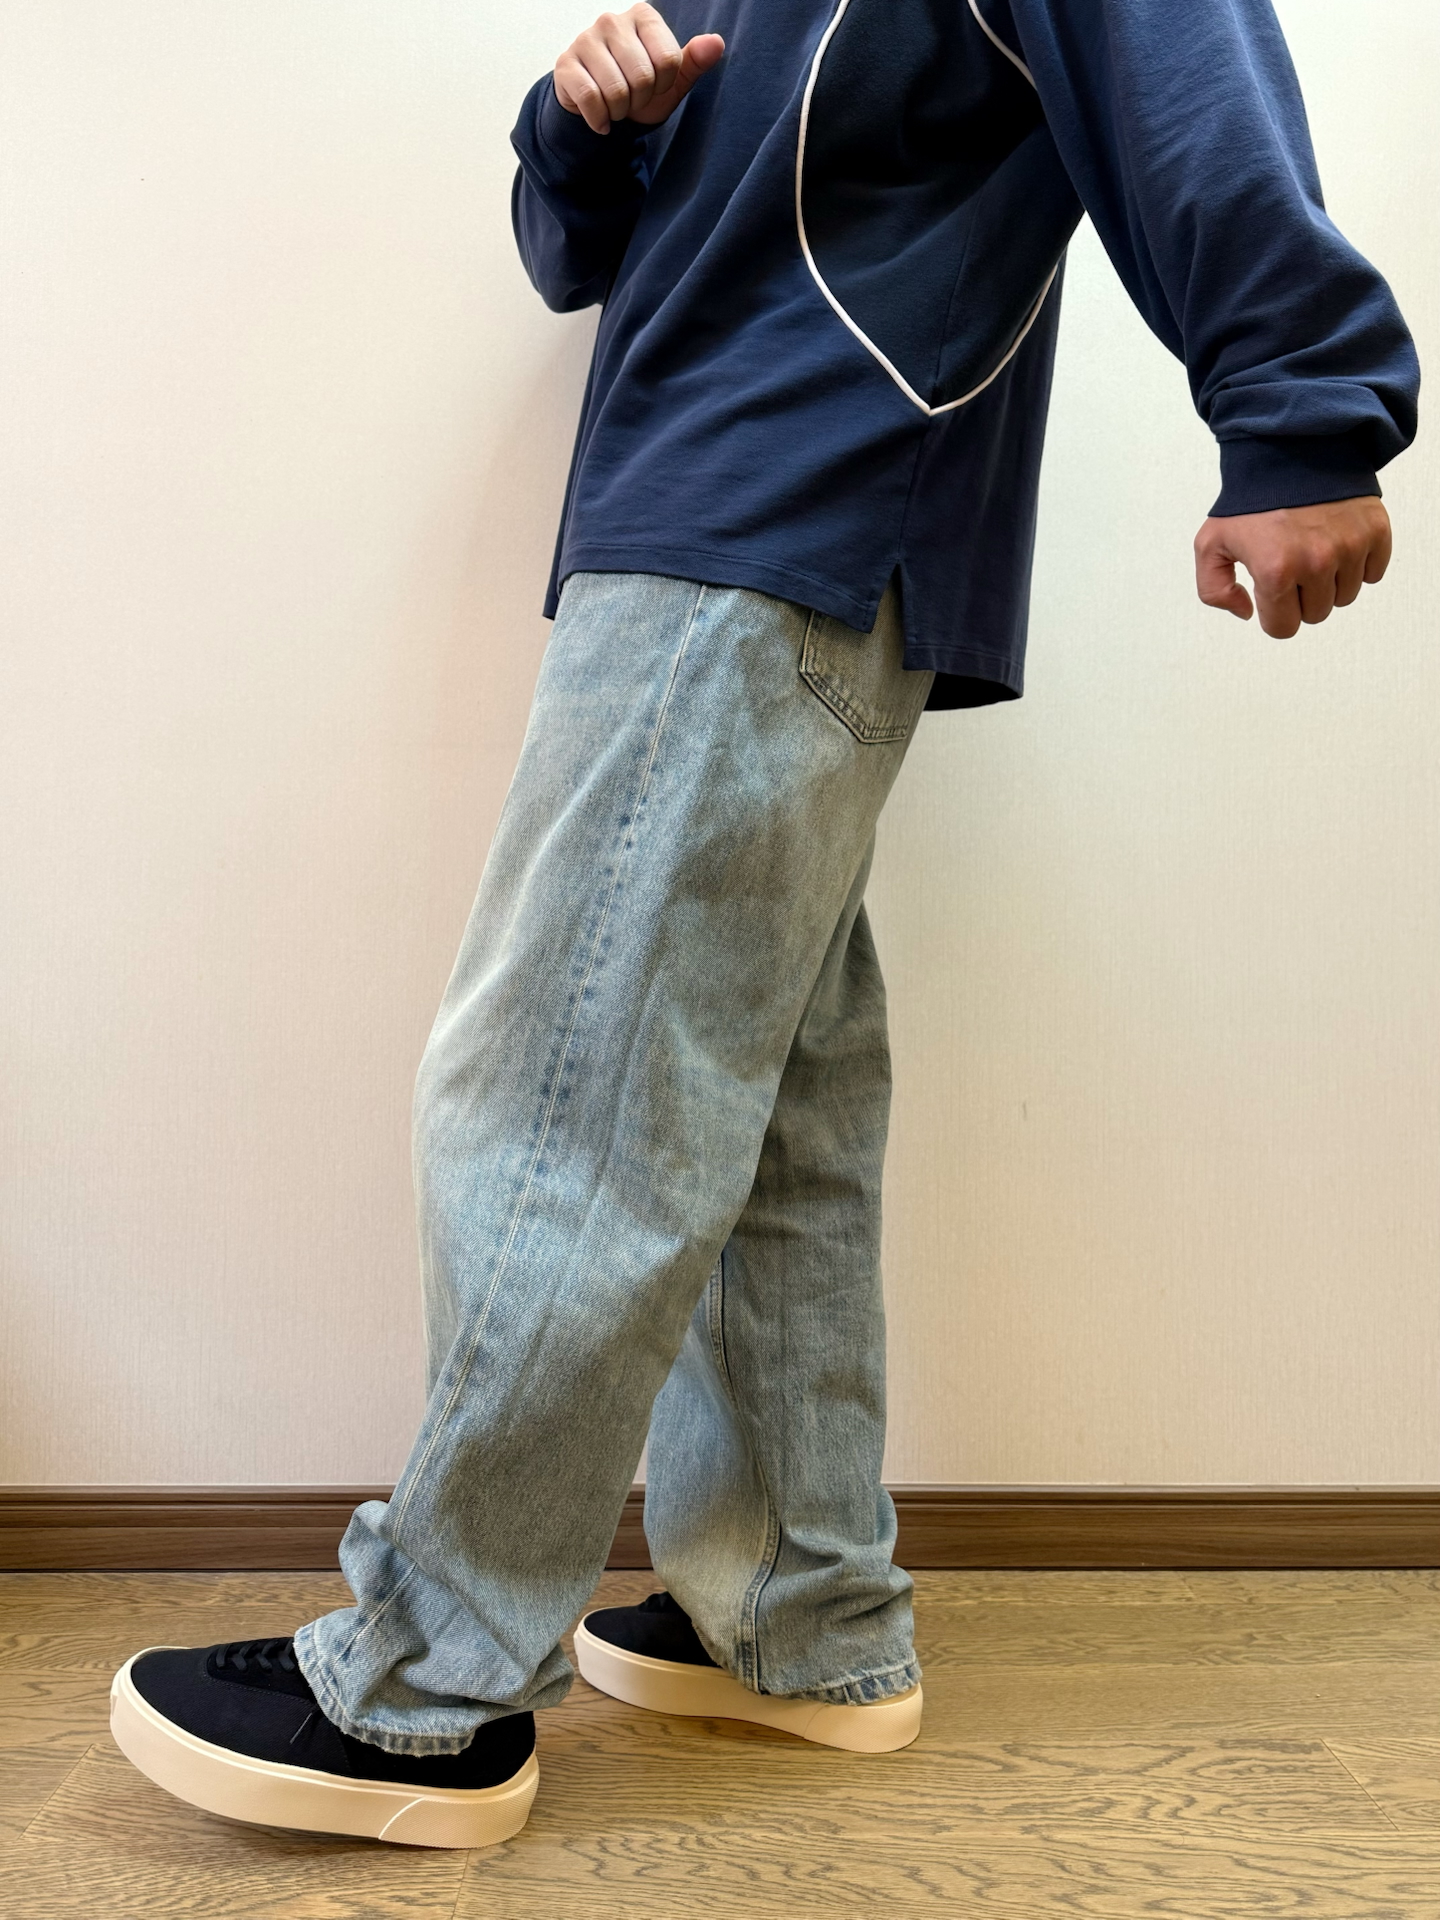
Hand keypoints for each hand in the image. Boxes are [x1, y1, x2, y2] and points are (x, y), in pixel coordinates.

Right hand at [554, 5, 724, 134]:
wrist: (600, 106)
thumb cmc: (640, 89)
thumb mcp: (672, 80)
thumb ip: (694, 62)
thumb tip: (716, 43)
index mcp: (643, 16)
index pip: (669, 60)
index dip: (664, 85)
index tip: (654, 85)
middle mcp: (612, 20)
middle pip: (642, 77)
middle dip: (641, 100)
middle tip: (633, 98)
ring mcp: (585, 39)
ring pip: (616, 91)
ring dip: (620, 111)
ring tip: (616, 105)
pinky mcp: (566, 64)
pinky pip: (591, 99)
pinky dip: (600, 119)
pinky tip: (600, 118)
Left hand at [1194, 497, 1391, 637]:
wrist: (1291, 448)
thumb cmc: (1251, 499)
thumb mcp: (1212, 544)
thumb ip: (1215, 590)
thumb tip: (1248, 612)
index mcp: (1276, 570)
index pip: (1283, 628)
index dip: (1275, 614)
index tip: (1272, 590)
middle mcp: (1317, 561)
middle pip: (1316, 614)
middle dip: (1302, 597)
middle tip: (1292, 562)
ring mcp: (1350, 546)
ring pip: (1345, 596)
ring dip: (1330, 582)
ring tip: (1314, 549)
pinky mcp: (1375, 531)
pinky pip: (1373, 573)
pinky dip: (1358, 564)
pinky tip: (1338, 541)